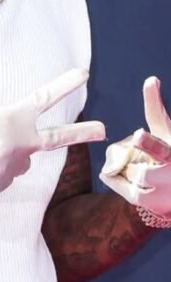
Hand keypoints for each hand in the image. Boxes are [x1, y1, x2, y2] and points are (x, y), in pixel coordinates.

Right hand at [0, 68, 104, 195]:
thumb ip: (4, 124)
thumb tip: (17, 141)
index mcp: (8, 120)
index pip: (43, 99)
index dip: (64, 85)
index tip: (83, 75)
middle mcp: (14, 148)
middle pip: (55, 139)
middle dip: (81, 133)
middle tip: (102, 129)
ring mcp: (7, 171)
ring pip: (19, 159)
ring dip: (6, 153)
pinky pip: (3, 173)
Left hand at [100, 76, 170, 218]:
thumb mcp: (167, 132)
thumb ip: (155, 108)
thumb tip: (150, 78)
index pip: (159, 149)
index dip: (147, 143)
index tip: (138, 135)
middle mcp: (166, 176)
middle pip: (131, 157)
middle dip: (133, 154)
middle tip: (146, 158)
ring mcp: (157, 194)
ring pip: (123, 170)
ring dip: (126, 166)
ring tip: (144, 168)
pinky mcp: (144, 203)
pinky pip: (115, 182)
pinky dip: (117, 176)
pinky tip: (131, 176)